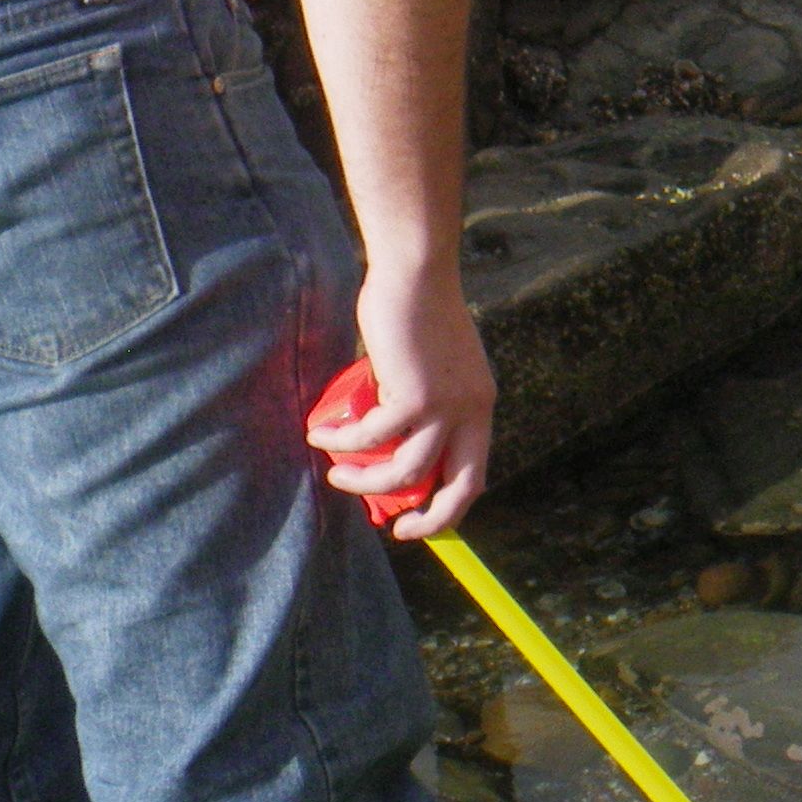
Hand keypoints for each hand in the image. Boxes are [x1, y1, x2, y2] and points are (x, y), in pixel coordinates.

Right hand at [320, 262, 494, 539]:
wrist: (416, 273)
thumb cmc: (419, 314)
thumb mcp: (435, 368)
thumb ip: (426, 404)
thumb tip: (391, 447)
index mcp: (480, 404)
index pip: (476, 473)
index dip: (449, 506)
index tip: (416, 519)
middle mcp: (471, 410)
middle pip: (460, 487)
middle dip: (429, 519)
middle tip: (393, 528)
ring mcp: (445, 405)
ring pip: (404, 471)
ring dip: (365, 480)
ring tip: (337, 473)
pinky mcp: (413, 396)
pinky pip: (370, 438)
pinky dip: (342, 442)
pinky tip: (322, 436)